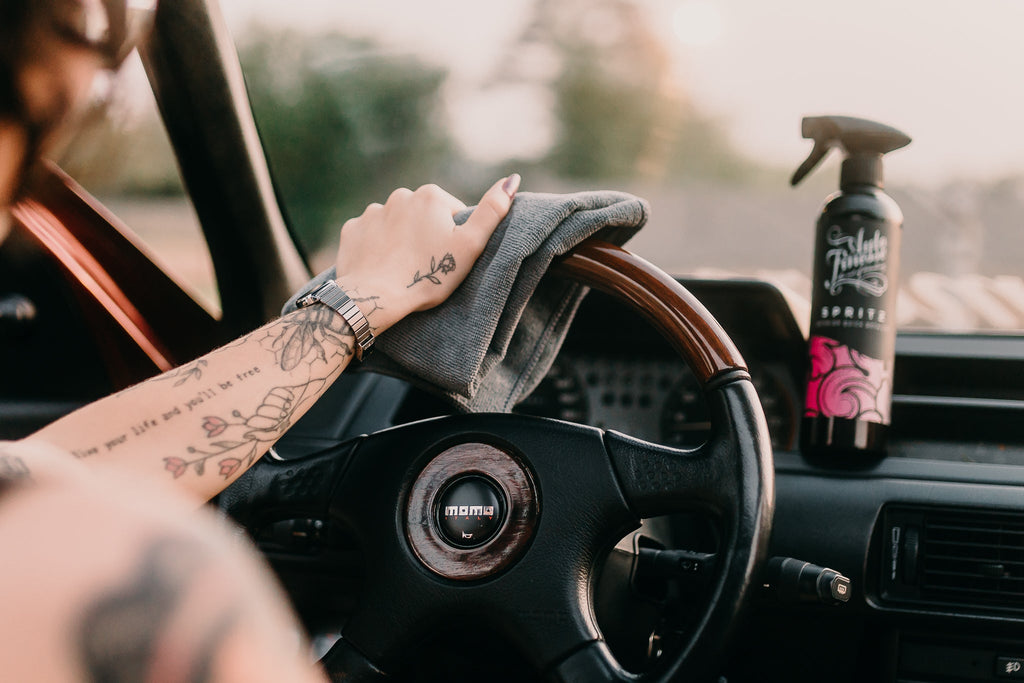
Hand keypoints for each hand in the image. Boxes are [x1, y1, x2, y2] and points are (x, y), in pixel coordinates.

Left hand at [333, 175, 519, 332]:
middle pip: (422, 216)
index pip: (452, 214)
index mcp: (431, 195)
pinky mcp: (352, 229)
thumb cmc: (427, 274)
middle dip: (426, 236)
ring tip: (404, 268)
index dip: (454, 238)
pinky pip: (370, 234)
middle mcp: (400, 195)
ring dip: (401, 240)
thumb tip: (512, 179)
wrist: (374, 298)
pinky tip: (382, 265)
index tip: (448, 259)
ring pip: (396, 224)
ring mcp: (372, 211)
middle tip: (427, 266)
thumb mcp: (470, 245)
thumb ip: (492, 211)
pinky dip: (376, 247)